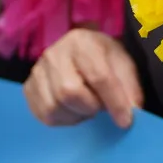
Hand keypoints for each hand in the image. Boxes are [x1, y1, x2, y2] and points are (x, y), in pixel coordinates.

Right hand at [23, 28, 142, 128]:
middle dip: (90, 107)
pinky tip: (72, 111)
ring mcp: (38, 70)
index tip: (126, 121)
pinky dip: (62, 120)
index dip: (114, 102)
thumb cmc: (103, 58)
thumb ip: (129, 88)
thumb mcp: (123, 65)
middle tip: (100, 107)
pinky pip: (43, 115)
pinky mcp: (29, 87)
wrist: (79, 51)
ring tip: (86, 107)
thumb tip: (133, 113)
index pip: (98, 76)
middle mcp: (54, 53)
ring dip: (76, 116)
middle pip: (69, 92)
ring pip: (54, 107)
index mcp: (82, 42)